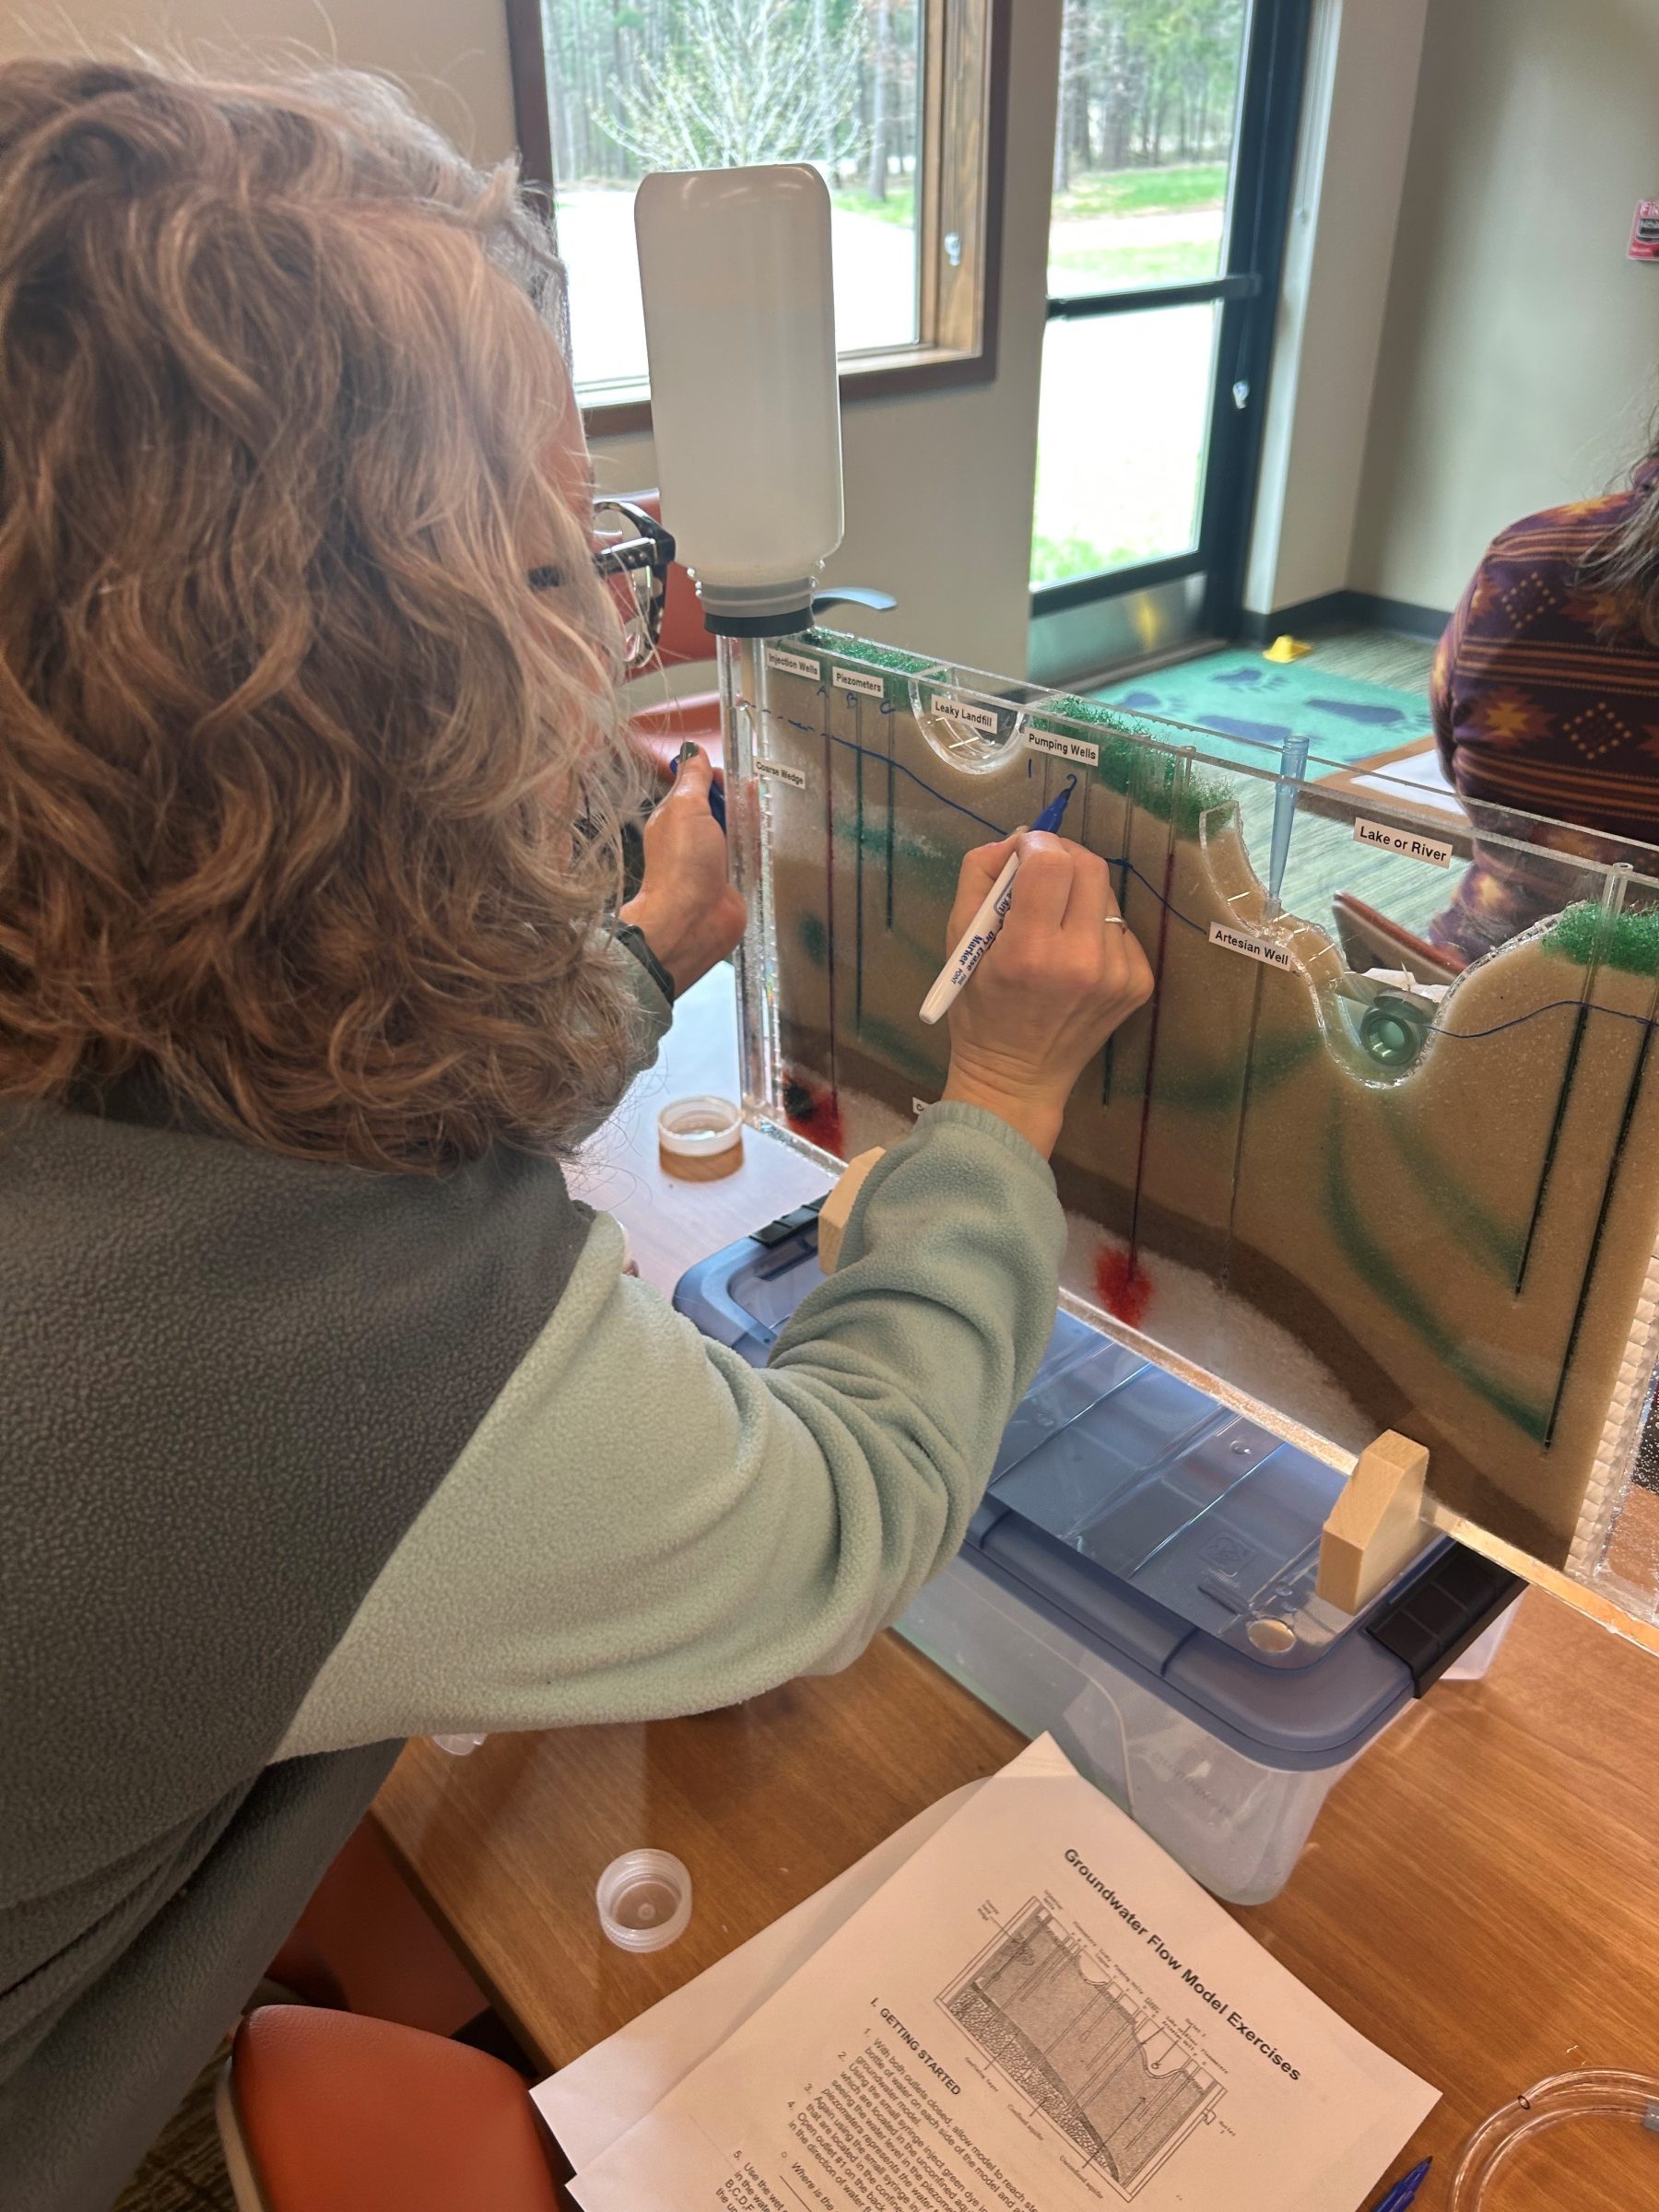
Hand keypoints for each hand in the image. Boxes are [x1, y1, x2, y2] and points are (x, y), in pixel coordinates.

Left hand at [619, 746, 745, 996]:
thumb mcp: (685, 809)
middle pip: (722, 807)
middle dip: (738, 797)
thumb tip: (693, 751)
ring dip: (752, 820)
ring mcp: (715, 860)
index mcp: (676, 817)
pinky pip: (752, 855)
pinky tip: (771, 837)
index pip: (698, 786)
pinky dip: (761, 846)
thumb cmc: (682, 865)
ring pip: (739, 830)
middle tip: (753, 792)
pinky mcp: (735, 879)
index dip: (714, 776)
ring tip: (765, 812)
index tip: (729, 775)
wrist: (691, 920)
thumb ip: (693, 779)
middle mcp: (694, 838)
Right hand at [940, 832, 1152, 1156]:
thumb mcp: (959, 942)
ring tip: (1055, 925)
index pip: (1051, 861)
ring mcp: (1117, 974)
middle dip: (1062, 858)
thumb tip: (1016, 839)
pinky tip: (1074, 955)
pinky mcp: (1138, 983)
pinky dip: (1095, 928)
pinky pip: (1120, 928)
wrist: (1018, 1079)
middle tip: (1041, 875)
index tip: (1024, 854)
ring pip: (1107, 895)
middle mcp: (1081, 960)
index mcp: (1029, 951)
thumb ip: (979, 878)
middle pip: (1090, 866)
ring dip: (1079, 894)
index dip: (1036, 845)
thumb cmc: (979, 1012)